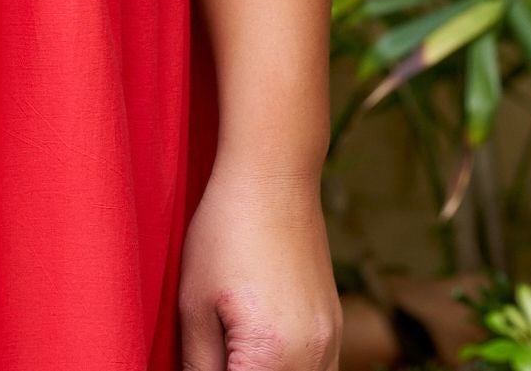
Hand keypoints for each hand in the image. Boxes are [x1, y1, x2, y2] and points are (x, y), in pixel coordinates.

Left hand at [177, 158, 340, 370]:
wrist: (274, 178)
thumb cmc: (226, 233)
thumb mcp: (195, 306)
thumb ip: (198, 366)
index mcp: (274, 356)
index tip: (200, 363)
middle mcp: (314, 357)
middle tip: (212, 354)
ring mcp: (332, 343)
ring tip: (232, 352)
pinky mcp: (335, 328)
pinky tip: (258, 353)